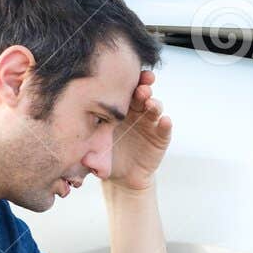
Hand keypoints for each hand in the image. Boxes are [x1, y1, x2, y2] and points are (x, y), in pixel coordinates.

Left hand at [104, 69, 172, 192]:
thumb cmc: (106, 159)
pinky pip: (164, 128)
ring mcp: (150, 123)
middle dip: (142, 87)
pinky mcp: (161, 137)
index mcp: (118, 109)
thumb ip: (92, 157)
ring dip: (154, 103)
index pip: (122, 91)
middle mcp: (136, 112)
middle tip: (141, 88)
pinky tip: (164, 121)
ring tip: (150, 104)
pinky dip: (165, 124)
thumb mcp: (96, 156)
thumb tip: (86, 161)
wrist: (123, 177)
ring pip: (154, 107)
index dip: (124, 83)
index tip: (123, 76)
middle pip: (141, 94)